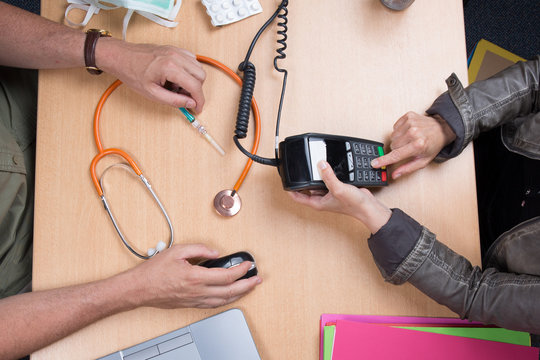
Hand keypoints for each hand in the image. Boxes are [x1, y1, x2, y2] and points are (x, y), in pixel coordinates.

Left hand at [97, 38, 205, 112]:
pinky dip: (189, 71)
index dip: (199, 100)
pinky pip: (191, 60)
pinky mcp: (175, 49)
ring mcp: (176, 51)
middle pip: (201, 75)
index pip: (195, 85)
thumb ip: (174, 100)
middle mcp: (176, 56)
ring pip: (198, 67)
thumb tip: (190, 104)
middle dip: (196, 90)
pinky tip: (177, 77)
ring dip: (193, 80)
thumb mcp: (152, 93)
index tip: (198, 107)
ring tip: (177, 87)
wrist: (122, 57)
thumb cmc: (132, 73)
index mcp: (170, 67)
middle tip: (185, 98)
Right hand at [124, 244, 260, 308]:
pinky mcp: (191, 304)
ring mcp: (195, 300)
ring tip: (249, 288)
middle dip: (247, 285)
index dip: (240, 270)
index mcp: (196, 277)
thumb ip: (199, 249)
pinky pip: (214, 305)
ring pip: (223, 301)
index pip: (226, 276)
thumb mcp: (177, 251)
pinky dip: (226, 301)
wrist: (140, 289)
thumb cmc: (154, 271)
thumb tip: (215, 252)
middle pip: (230, 291)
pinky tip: (230, 297)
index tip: (248, 265)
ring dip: (239, 294)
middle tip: (257, 279)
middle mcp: (198, 291)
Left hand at [289, 161, 391, 233]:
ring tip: (315, 166)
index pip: (296, 196)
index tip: (285, 179)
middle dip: (303, 179)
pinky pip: (327, 179)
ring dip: (316, 175)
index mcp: (317, 203)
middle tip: (299, 168)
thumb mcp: (338, 189)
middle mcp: (321, 199)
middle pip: (306, 187)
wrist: (367, 207)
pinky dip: (326, 174)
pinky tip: (328, 168)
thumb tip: (320, 164)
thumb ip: (328, 176)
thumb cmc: (353, 205)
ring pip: (317, 182)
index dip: (289, 188)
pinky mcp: (336, 189)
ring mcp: (328, 194)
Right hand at [370, 112, 455, 178]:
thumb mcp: (423, 161)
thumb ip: (407, 169)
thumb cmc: (432, 145)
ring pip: (392, 136)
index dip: (384, 160)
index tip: (374, 163)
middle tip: (407, 148)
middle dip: (397, 148)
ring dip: (398, 139)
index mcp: (418, 145)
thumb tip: (394, 174)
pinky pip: (394, 127)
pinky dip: (399, 131)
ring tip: (409, 139)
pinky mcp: (408, 116)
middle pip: (393, 145)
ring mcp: (411, 123)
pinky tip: (408, 132)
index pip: (396, 155)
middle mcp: (414, 133)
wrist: (441, 128)